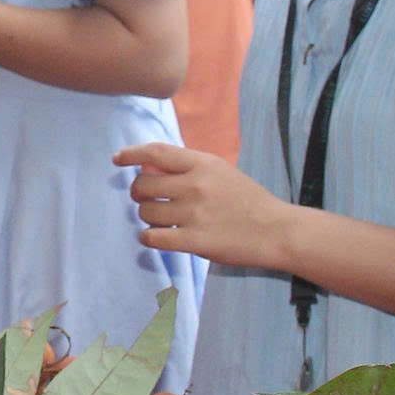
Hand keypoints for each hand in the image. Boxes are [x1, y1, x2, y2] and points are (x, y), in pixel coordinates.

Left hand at [114, 142, 294, 270]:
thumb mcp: (221, 171)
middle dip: (137, 192)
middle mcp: (197, 185)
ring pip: (146, 212)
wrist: (277, 231)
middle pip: (143, 184)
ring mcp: (195, 214)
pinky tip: (155, 237)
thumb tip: (147, 167)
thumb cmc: (247, 200)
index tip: (117, 159)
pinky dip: (148, 238)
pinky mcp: (196, 241)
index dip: (132, 154)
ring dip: (146, 217)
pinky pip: (154, 238)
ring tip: (160, 220)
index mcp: (204, 164)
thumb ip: (187, 167)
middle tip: (145, 199)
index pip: (156, 152)